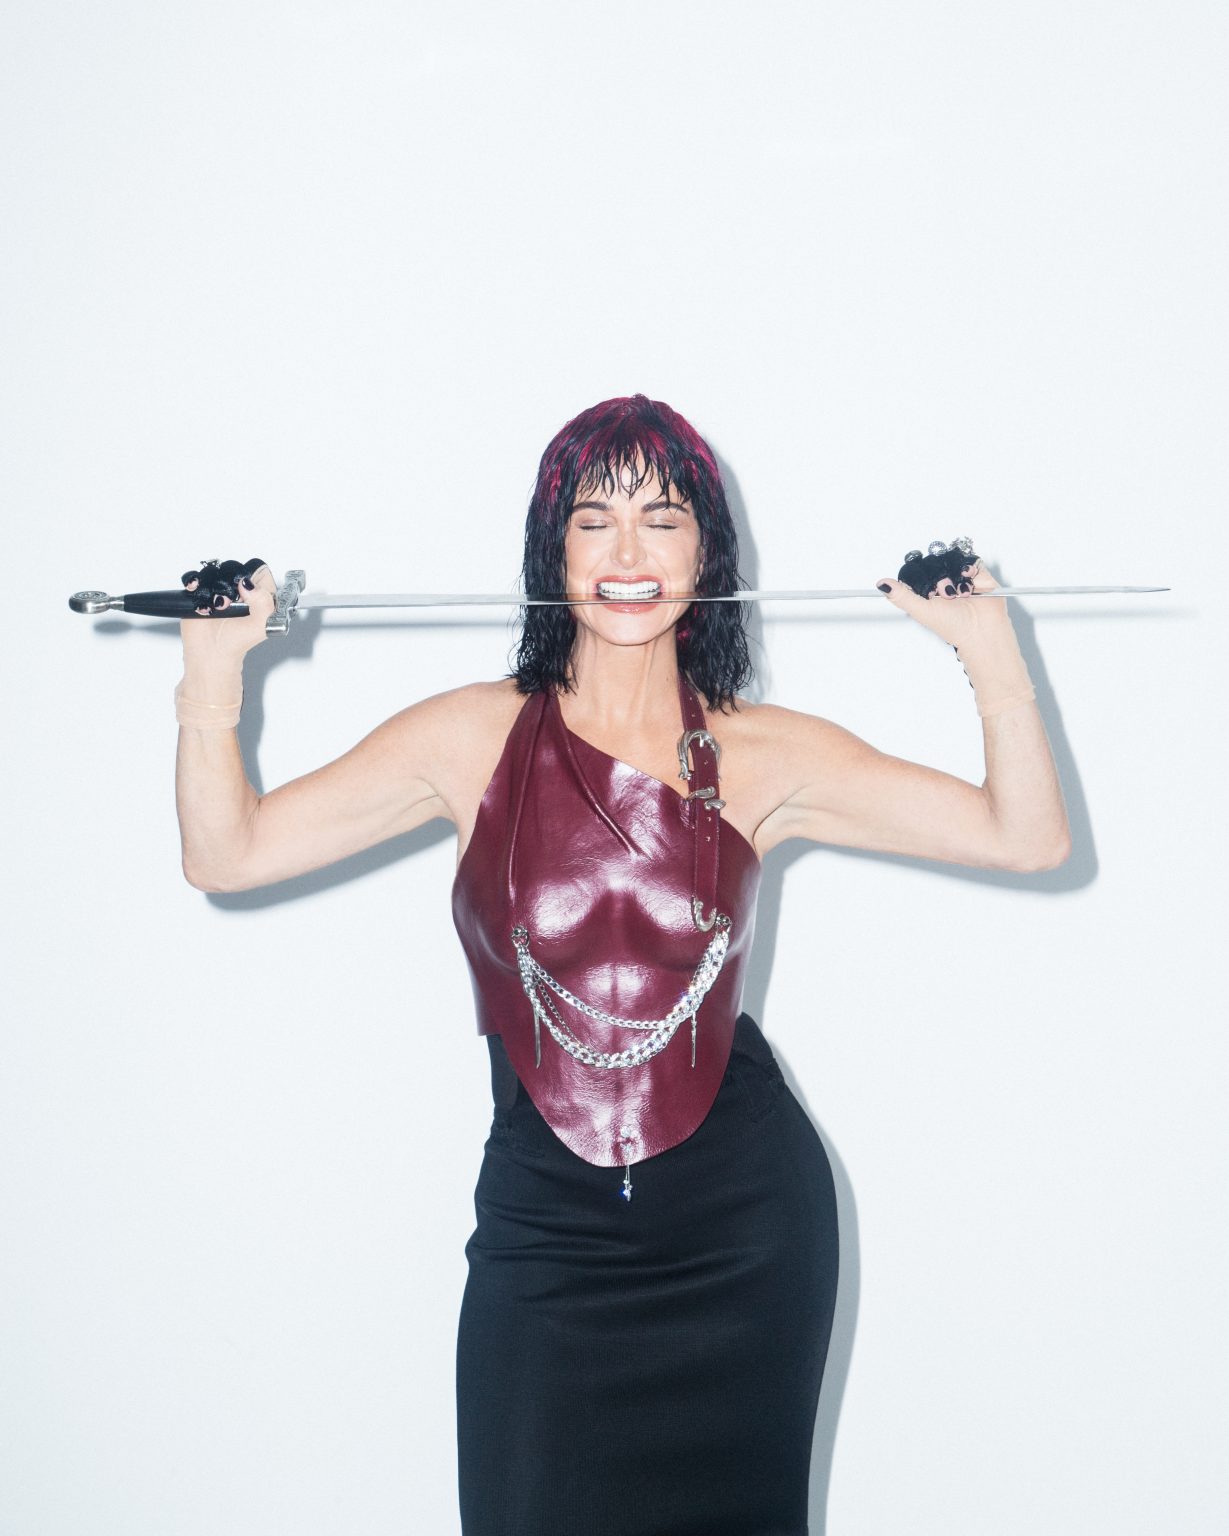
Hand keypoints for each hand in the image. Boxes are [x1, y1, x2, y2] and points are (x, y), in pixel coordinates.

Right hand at [180, 558, 277, 676]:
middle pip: (234, 568)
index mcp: (260, 594)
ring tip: (214, 606)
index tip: (245, 592)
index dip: (252, 578)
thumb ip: (264, 603)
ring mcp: (220, 589)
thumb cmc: (237, 642)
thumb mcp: (261, 625)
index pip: (259, 570)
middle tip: (227, 603)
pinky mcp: (201, 592)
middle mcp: (240, 589)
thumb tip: (248, 584)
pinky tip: (196, 592)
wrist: (212, 654)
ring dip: (211, 586)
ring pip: (214, 571)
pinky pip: (195, 577)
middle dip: (228, 583)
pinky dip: (194, 583)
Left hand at [875, 556, 1012, 656]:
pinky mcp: (975, 571)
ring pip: (948, 558)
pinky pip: (967, 558)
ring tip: (958, 594)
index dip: (920, 577)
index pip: (913, 569)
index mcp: (924, 588)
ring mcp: (957, 574)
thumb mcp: (922, 611)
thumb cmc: (952, 626)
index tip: (927, 593)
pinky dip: (967, 569)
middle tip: (946, 596)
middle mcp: (939, 579)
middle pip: (931, 561)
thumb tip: (881, 583)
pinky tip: (969, 583)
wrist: (981, 631)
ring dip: (953, 577)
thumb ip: (901, 596)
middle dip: (938, 580)